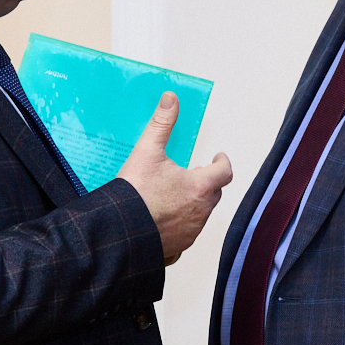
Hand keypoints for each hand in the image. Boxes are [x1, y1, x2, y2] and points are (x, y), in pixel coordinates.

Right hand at [116, 92, 232, 263]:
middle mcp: (201, 211)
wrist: (119, 232)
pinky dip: (183, 220)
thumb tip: (170, 99)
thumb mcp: (147, 151)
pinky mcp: (180, 245)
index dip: (222, 162)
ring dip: (195, 201)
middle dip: (207, 181)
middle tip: (194, 173)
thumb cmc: (134, 194)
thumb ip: (161, 123)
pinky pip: (189, 230)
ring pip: (202, 212)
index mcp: (200, 187)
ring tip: (178, 192)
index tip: (217, 157)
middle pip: (215, 192)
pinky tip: (167, 215)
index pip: (225, 172)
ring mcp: (192, 230)